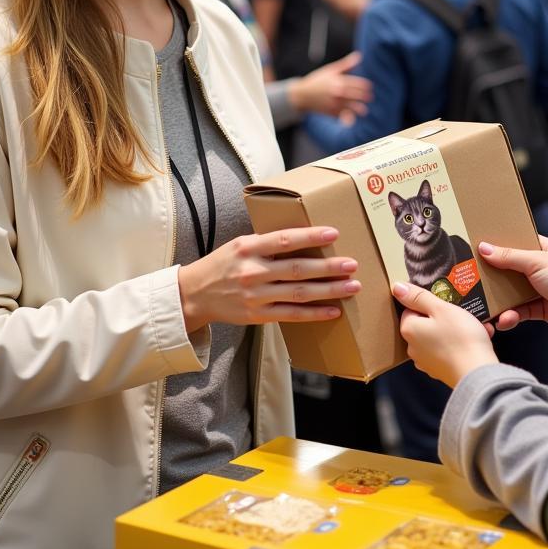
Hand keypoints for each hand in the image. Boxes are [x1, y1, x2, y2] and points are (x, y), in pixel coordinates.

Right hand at [178, 227, 360, 331]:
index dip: (309, 237)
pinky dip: (314, 313)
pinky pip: (291, 315)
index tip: (333, 233)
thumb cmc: (223, 264)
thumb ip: (267, 242)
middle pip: (297, 269)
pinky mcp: (258, 316)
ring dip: (329, 290)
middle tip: (352, 264)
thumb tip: (303, 235)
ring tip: (352, 285)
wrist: (195, 294)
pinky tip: (334, 310)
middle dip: (328, 267)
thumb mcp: (240, 244)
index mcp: (248, 248)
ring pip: (298, 293)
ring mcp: (256, 296)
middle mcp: (253, 272)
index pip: (284, 240)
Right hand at [289, 52, 372, 118]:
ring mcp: (336, 104)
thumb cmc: (318, 80)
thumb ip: (346, 64)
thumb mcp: (331, 70)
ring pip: (354, 109)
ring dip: (360, 110)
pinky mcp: (332, 113)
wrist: (302, 95)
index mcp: (340, 81)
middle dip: (366, 97)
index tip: (369, 87)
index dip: (367, 87)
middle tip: (369, 98)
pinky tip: (352, 115)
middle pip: (360, 96)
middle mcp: (339, 93)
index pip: (361, 85)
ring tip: (363, 110)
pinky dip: (350, 117)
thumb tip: (359, 55)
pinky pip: (345, 116)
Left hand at [391, 282, 497, 388]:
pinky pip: (449, 351)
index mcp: (409, 330)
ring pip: (440, 337)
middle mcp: (413, 348)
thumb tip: (397, 288)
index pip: (412, 309)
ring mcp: (427, 362)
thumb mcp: (440, 309)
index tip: (447, 303)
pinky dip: (461, 344)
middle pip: (426, 324)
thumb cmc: (460, 338)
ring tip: (477, 326)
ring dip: (457, 330)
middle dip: (446, 317)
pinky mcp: (441, 371)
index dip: (430, 303)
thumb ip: (418, 297)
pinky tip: (479, 339)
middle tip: (464, 313)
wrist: (478, 374)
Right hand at [478, 236, 547, 338]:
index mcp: (545, 249)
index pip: (518, 242)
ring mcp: (542, 289)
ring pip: (513, 293)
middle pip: (511, 269)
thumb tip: (483, 248)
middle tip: (474, 280)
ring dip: (501, 301)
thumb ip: (509, 256)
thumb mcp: (537, 262)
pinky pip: (521, 311)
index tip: (478, 248)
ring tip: (489, 308)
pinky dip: (511, 316)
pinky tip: (504, 320)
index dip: (499, 245)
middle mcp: (542, 268)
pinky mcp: (542, 310)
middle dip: (494, 277)